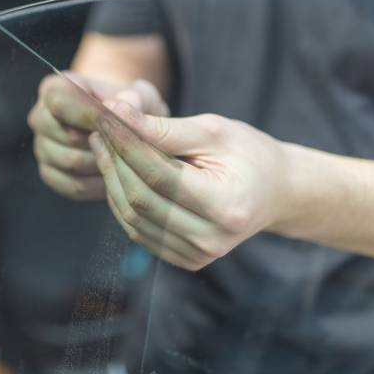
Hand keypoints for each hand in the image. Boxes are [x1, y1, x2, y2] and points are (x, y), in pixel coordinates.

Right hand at [28, 73, 167, 199]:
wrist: (123, 123)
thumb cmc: (132, 105)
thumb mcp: (140, 95)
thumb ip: (134, 99)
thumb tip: (119, 109)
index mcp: (54, 89)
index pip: (60, 103)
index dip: (91, 115)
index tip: (118, 124)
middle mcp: (40, 116)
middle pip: (67, 137)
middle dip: (102, 143)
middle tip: (128, 145)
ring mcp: (41, 147)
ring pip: (71, 163)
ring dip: (103, 164)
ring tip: (126, 160)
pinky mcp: (50, 173)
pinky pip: (73, 185)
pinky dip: (99, 185)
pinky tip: (118, 176)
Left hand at [89, 101, 297, 269]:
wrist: (274, 192)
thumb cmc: (247, 153)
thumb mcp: (213, 131)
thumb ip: (165, 128)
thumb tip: (118, 114)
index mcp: (226, 205)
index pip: (158, 175)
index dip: (126, 144)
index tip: (106, 117)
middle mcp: (211, 239)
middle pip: (140, 199)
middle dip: (113, 161)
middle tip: (98, 131)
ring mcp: (197, 255)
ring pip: (132, 218)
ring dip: (111, 180)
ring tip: (104, 147)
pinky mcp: (185, 260)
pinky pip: (138, 231)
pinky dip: (122, 200)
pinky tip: (118, 172)